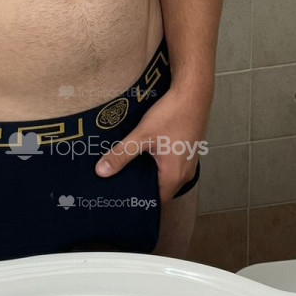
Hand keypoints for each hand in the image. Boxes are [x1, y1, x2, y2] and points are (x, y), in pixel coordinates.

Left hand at [94, 86, 209, 203]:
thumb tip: (101, 171)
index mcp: (175, 176)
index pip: (156, 202)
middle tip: (120, 186)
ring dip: (150, 176)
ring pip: (166, 178)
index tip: (122, 200)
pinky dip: (158, 166)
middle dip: (141, 189)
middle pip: (160, 191)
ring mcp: (189, 163)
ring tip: (128, 172)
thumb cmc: (172, 114)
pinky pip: (171, 167)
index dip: (139, 202)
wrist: (194, 92)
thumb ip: (121, 154)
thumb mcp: (142, 135)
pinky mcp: (188, 152)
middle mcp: (185, 174)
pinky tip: (144, 157)